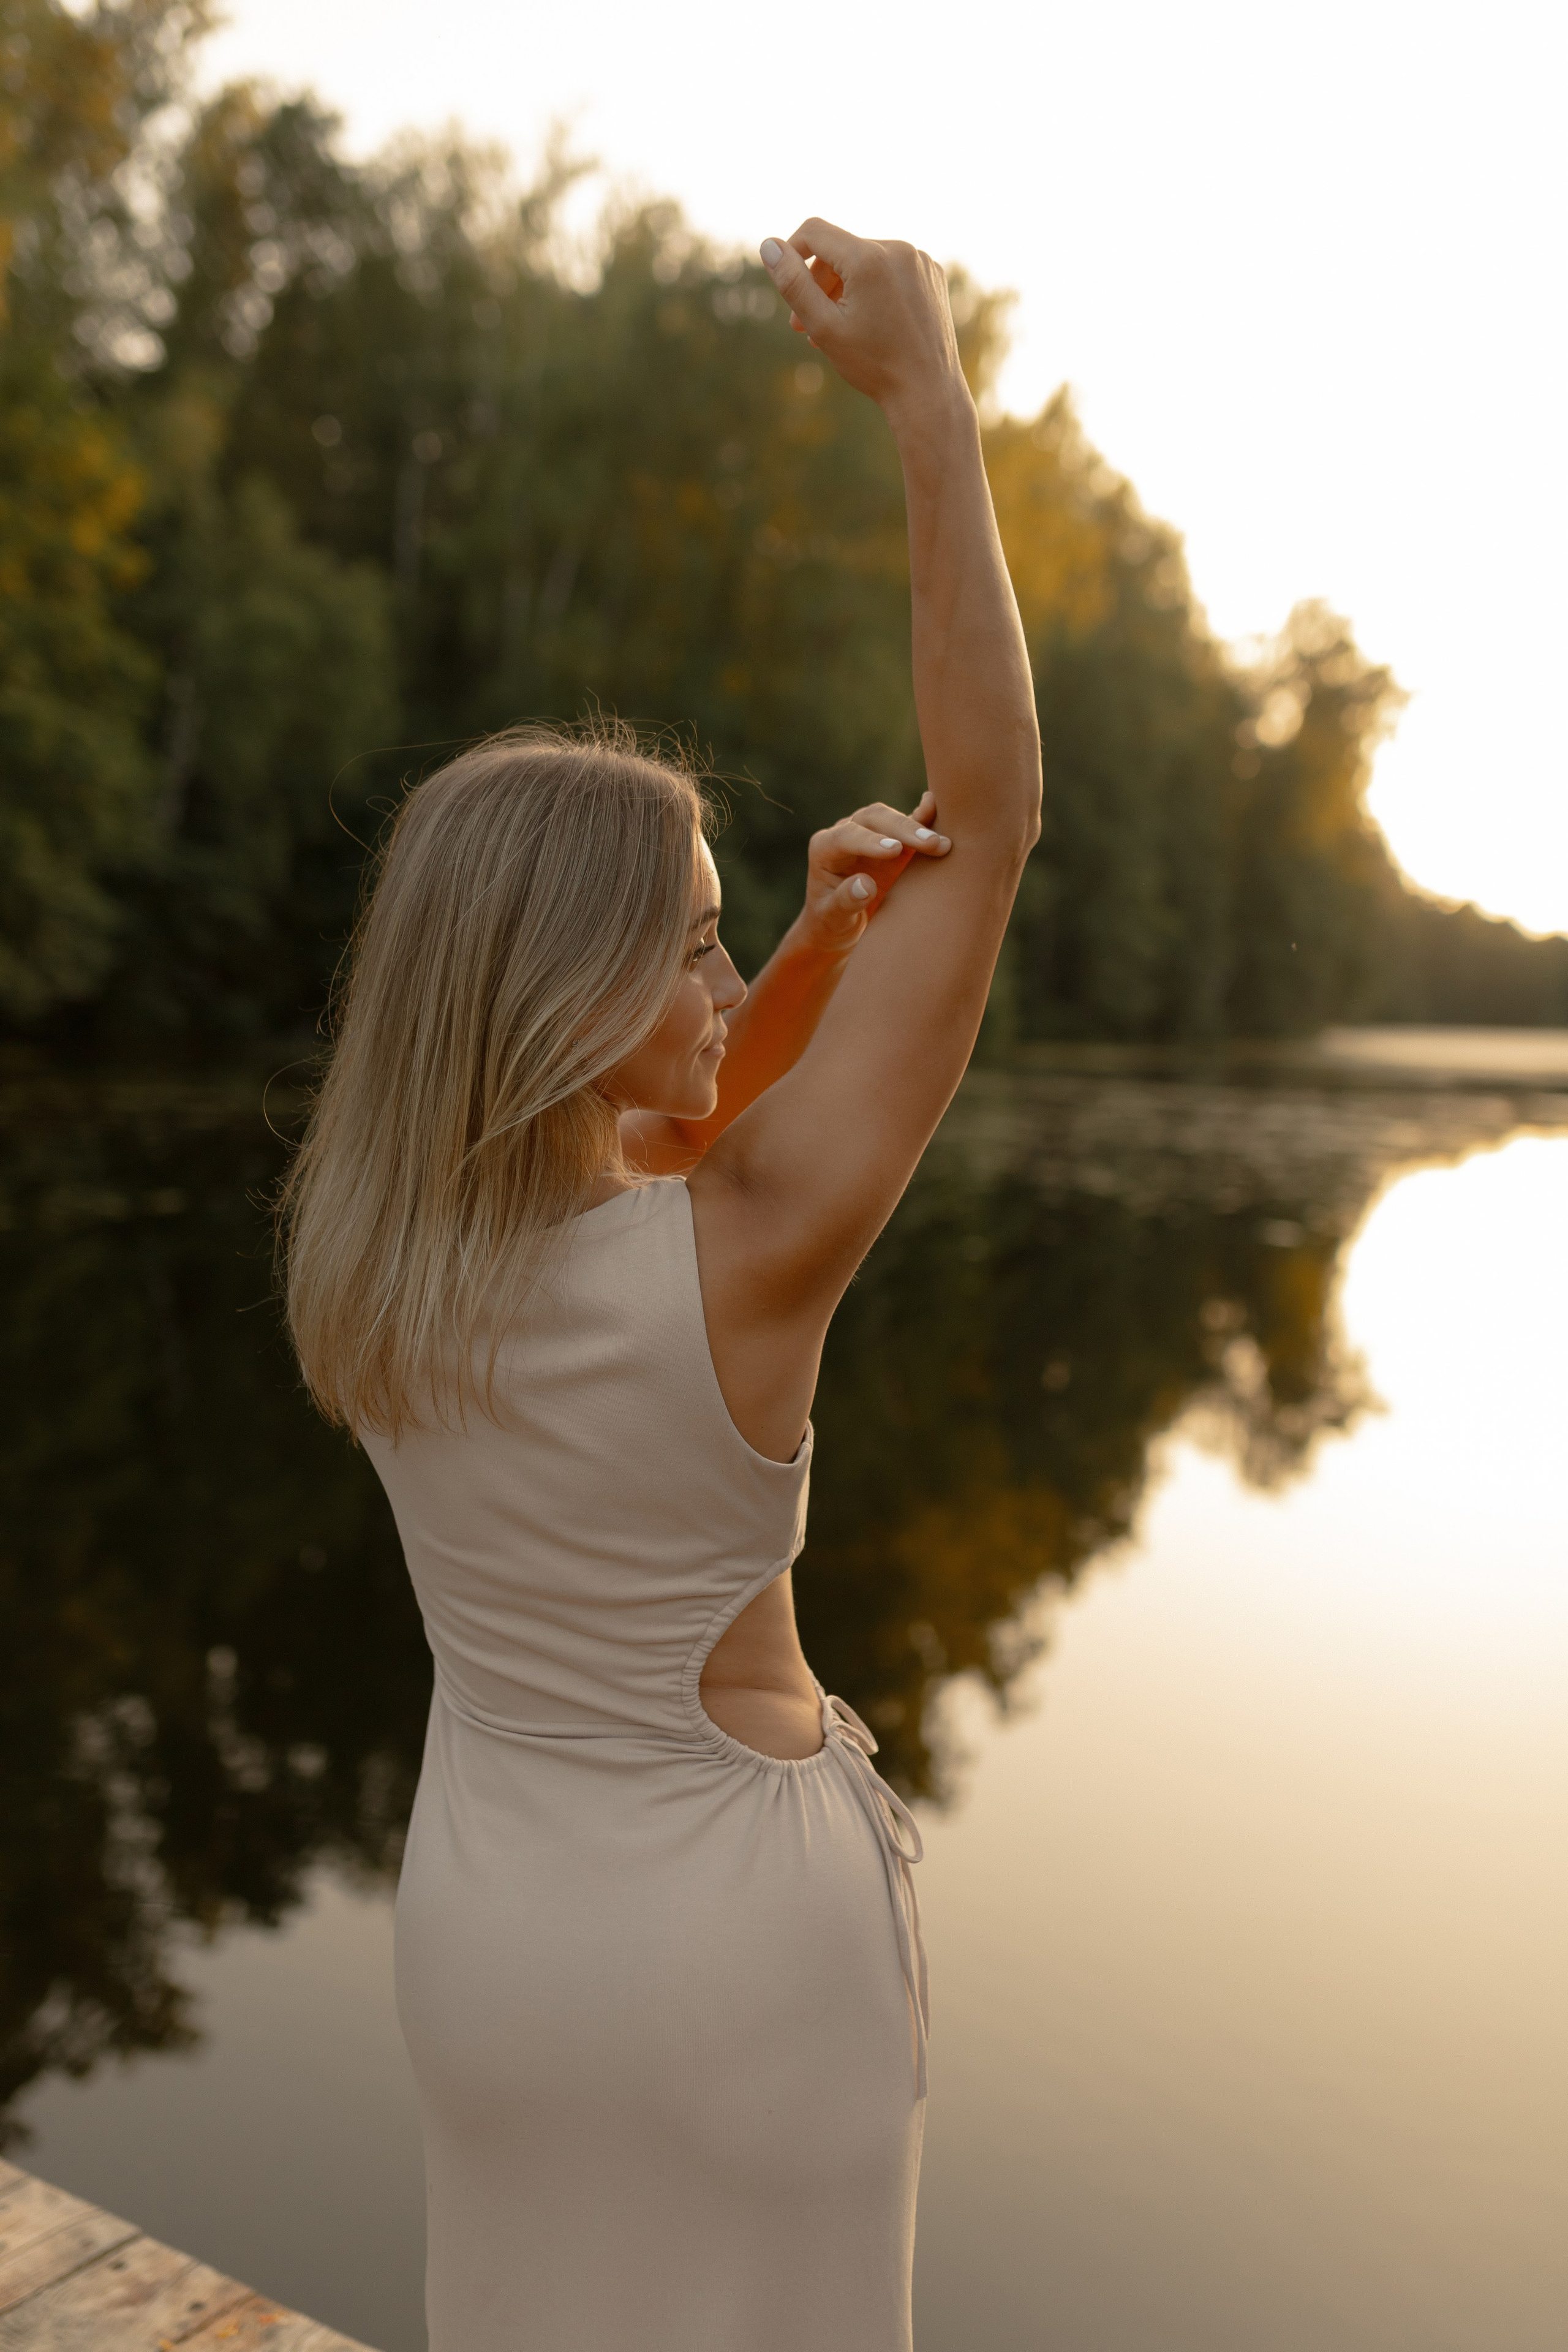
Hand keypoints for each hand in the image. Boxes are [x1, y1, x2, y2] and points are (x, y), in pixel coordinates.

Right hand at [758, 220, 969, 427]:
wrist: (928, 392)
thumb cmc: (874, 365)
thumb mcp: (823, 326)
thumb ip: (793, 283)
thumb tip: (768, 245)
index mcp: (869, 258)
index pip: (814, 231)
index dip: (792, 252)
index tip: (786, 283)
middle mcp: (898, 248)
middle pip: (840, 248)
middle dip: (818, 282)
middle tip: (802, 326)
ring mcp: (918, 259)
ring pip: (864, 259)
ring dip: (844, 287)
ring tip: (836, 327)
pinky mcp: (931, 272)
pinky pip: (890, 268)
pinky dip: (872, 287)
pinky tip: (869, 321)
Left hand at [800, 792, 949, 951]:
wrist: (841, 925)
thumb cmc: (832, 923)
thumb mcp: (833, 920)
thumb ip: (844, 902)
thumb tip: (865, 885)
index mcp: (824, 849)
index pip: (846, 837)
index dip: (870, 841)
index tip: (895, 850)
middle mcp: (846, 833)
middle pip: (873, 818)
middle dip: (902, 829)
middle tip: (931, 844)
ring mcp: (870, 833)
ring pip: (892, 818)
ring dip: (918, 827)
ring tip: (943, 843)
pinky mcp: (892, 839)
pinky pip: (908, 823)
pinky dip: (924, 817)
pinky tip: (939, 808)